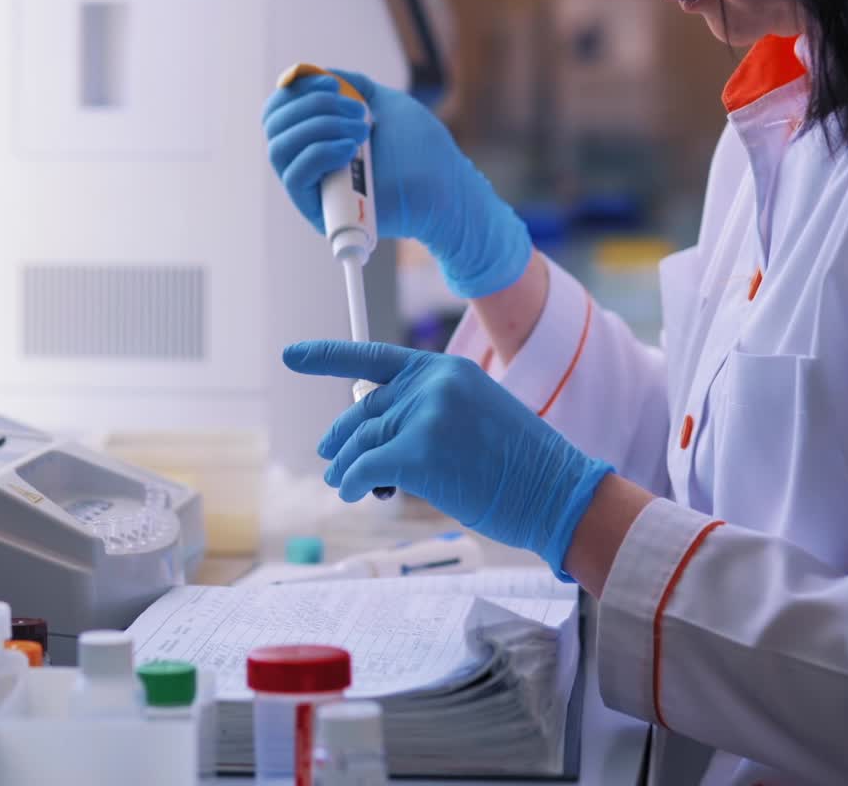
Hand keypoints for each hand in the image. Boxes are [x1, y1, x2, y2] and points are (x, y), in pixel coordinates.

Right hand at [261, 70, 531, 297]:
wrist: (445, 185)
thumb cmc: (421, 147)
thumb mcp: (384, 102)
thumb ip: (351, 85)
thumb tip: (316, 74)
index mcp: (321, 134)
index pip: (280, 110)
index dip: (294, 90)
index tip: (329, 82)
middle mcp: (310, 159)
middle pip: (274, 125)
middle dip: (311, 106)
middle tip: (357, 110)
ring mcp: (314, 185)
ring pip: (279, 148)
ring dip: (318, 127)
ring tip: (362, 130)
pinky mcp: (319, 210)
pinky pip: (295, 175)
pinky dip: (320, 152)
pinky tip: (352, 149)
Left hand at [284, 339, 612, 575]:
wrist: (554, 490)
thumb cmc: (518, 464)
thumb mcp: (474, 415)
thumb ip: (427, 411)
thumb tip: (376, 432)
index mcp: (447, 369)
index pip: (375, 356)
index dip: (328, 356)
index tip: (294, 355)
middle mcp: (433, 384)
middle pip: (364, 408)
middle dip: (341, 435)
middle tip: (331, 456)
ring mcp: (425, 415)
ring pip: (361, 442)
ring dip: (345, 466)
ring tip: (344, 483)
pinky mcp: (418, 452)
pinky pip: (364, 468)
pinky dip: (353, 482)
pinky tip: (355, 492)